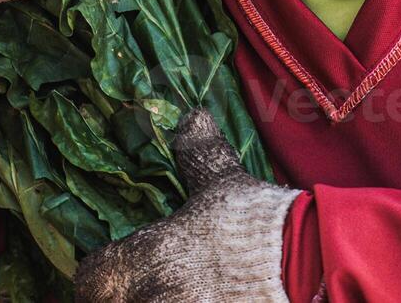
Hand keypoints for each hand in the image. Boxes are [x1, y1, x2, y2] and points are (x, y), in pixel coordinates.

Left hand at [75, 108, 299, 302]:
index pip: (90, 280)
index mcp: (145, 259)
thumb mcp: (225, 185)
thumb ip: (200, 153)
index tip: (117, 275)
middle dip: (126, 298)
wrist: (310, 272)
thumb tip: (194, 117)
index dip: (100, 278)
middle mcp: (151, 299)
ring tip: (180, 297)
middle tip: (150, 288)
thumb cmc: (261, 228)